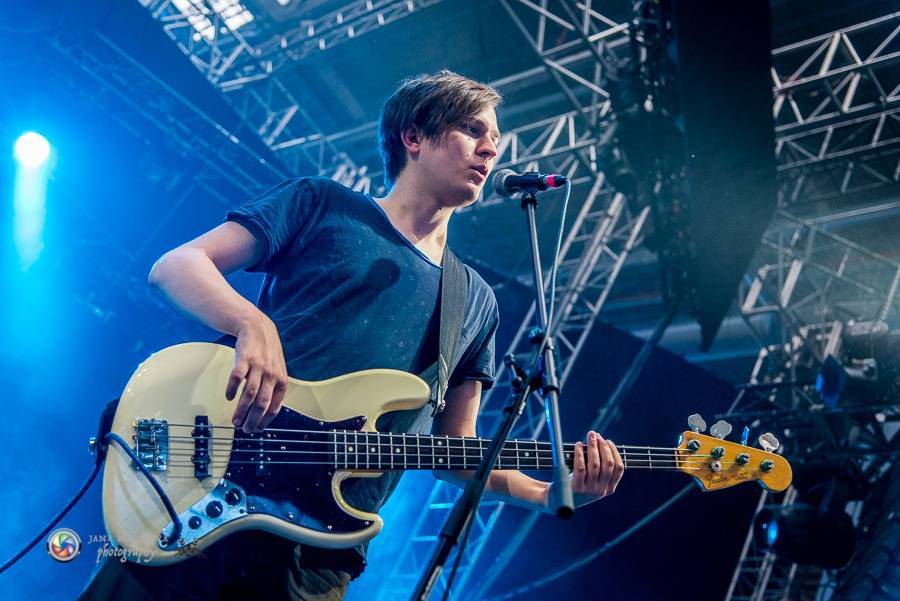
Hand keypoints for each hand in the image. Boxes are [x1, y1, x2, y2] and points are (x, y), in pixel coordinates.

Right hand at [226, 314, 288, 432]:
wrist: (258, 327)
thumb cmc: (267, 352)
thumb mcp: (277, 370)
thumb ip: (273, 388)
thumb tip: (266, 412)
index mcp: (281, 380)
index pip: (274, 407)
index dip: (264, 421)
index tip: (256, 429)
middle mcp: (271, 375)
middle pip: (261, 404)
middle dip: (252, 420)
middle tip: (244, 429)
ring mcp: (258, 367)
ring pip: (249, 395)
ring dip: (241, 410)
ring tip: (235, 420)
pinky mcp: (244, 359)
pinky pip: (237, 378)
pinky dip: (232, 389)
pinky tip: (229, 397)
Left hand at [570, 431, 623, 501]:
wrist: (558, 501)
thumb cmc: (577, 484)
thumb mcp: (593, 480)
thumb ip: (600, 467)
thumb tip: (601, 442)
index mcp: (609, 489)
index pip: (619, 469)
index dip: (614, 452)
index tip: (608, 441)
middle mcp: (601, 490)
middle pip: (608, 464)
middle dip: (603, 446)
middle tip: (596, 435)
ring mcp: (589, 490)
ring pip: (595, 464)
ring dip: (592, 447)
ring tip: (589, 437)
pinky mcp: (577, 488)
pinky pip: (580, 467)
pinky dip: (580, 454)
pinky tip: (578, 445)